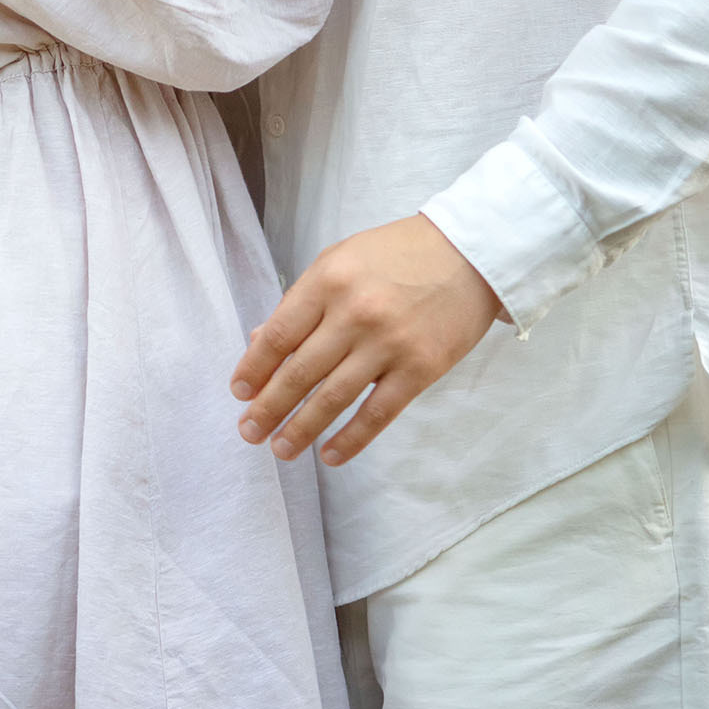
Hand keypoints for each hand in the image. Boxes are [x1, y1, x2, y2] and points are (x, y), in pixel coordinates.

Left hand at [231, 214, 506, 466]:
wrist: (469, 253)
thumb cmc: (397, 254)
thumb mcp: (341, 261)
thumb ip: (302, 302)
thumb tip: (260, 344)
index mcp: (329, 279)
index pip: (280, 334)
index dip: (254, 367)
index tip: (239, 392)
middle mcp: (354, 312)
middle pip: (300, 371)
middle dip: (269, 407)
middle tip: (249, 432)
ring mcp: (388, 343)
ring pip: (333, 398)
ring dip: (301, 429)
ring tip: (280, 449)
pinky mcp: (420, 369)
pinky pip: (378, 414)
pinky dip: (351, 440)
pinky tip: (330, 456)